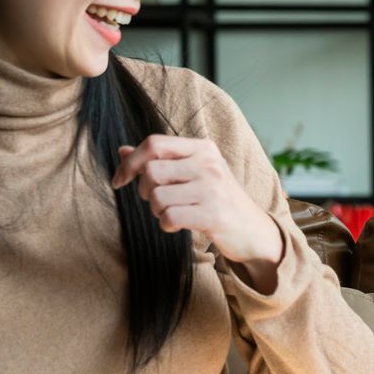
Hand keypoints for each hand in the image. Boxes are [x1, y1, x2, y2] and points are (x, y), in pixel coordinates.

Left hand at [111, 136, 282, 271]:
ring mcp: (213, 188)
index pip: (154, 144)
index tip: (120, 180)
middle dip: (144, 191)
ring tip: (172, 213)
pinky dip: (167, 225)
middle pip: (151, 171)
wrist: (253, 229)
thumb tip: (122, 151)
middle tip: (157, 201)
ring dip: (157, 211)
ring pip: (157, 196)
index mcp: (203, 148)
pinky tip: (178, 225)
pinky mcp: (214, 214)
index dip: (130, 162)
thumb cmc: (219, 199)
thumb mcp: (194, 172)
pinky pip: (169, 217)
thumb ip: (161, 160)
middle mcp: (209, 164)